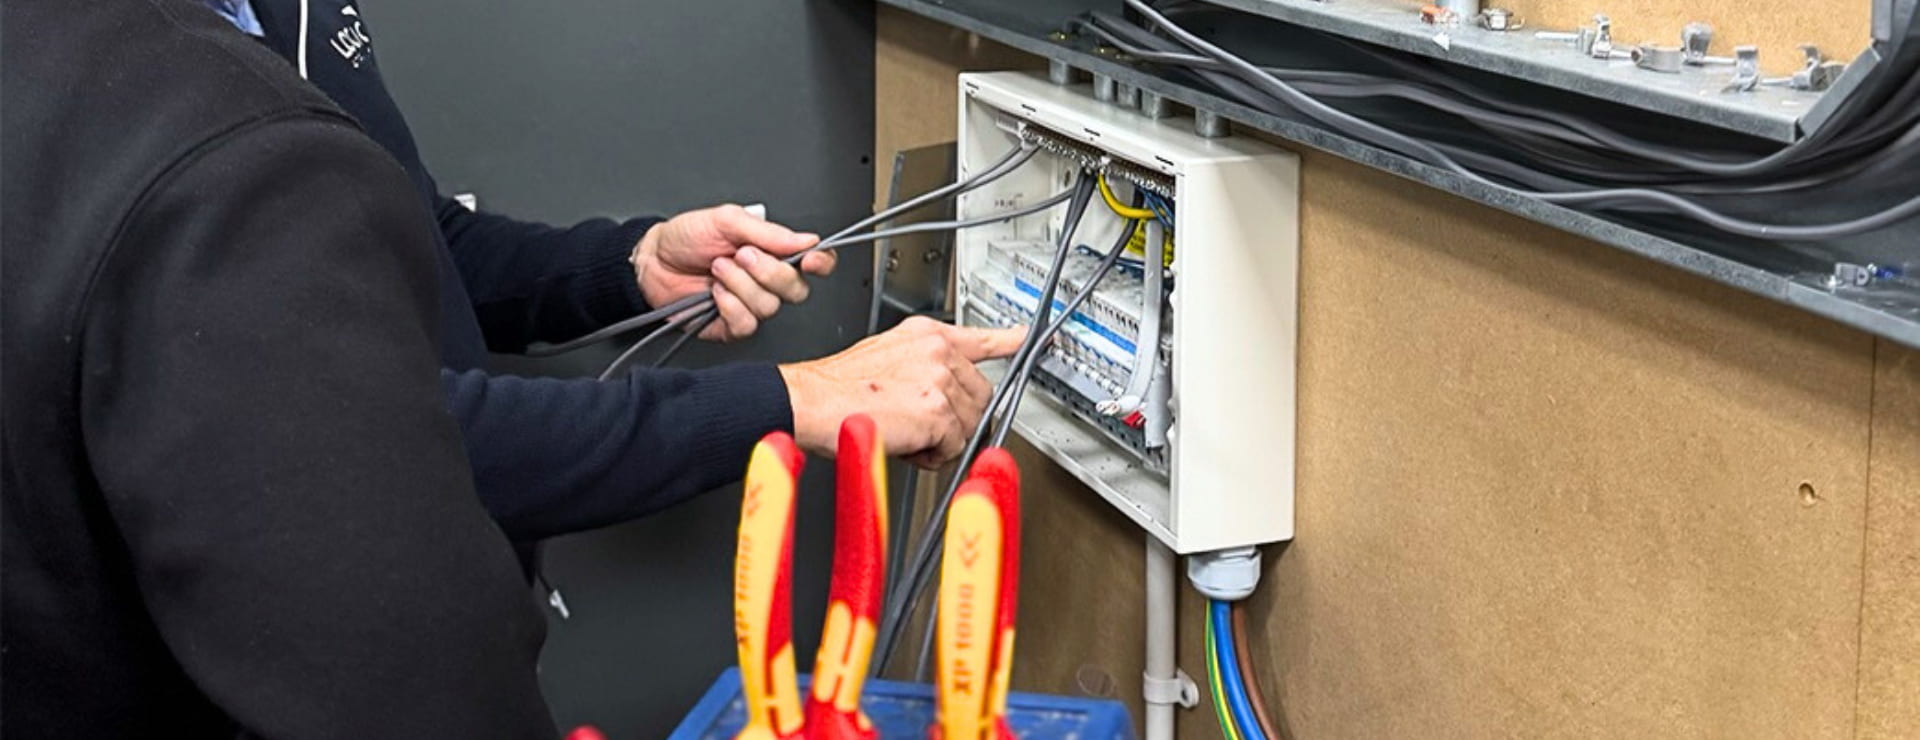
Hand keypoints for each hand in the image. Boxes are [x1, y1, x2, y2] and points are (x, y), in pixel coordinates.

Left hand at [630, 204, 836, 340]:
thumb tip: (806, 239)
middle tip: (741, 254)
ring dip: (740, 284)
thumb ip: (769, 232)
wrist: (652, 261)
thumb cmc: (685, 238)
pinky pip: (747, 324)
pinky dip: (729, 305)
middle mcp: (767, 281)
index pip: (815, 262)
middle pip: (797, 289)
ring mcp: (750, 305)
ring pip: (769, 307)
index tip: (810, 258)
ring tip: (717, 268)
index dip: (820, 262)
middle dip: (769, 272)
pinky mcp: (732, 326)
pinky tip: (714, 292)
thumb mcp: (726, 220)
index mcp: (773, 253)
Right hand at [778, 317, 1027, 467]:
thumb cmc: (837, 388)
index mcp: (926, 335)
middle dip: (956, 417)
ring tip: (905, 431)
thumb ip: (921, 365)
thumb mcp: (885, 356)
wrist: (811, 403)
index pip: (979, 338)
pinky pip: (953, 446)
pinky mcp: (938, 411)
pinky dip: (931, 454)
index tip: (1024, 336)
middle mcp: (938, 351)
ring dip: (941, 437)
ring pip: (968, 424)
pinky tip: (905, 442)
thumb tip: (944, 388)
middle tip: (920, 424)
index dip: (1006, 340)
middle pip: (979, 395)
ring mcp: (940, 379)